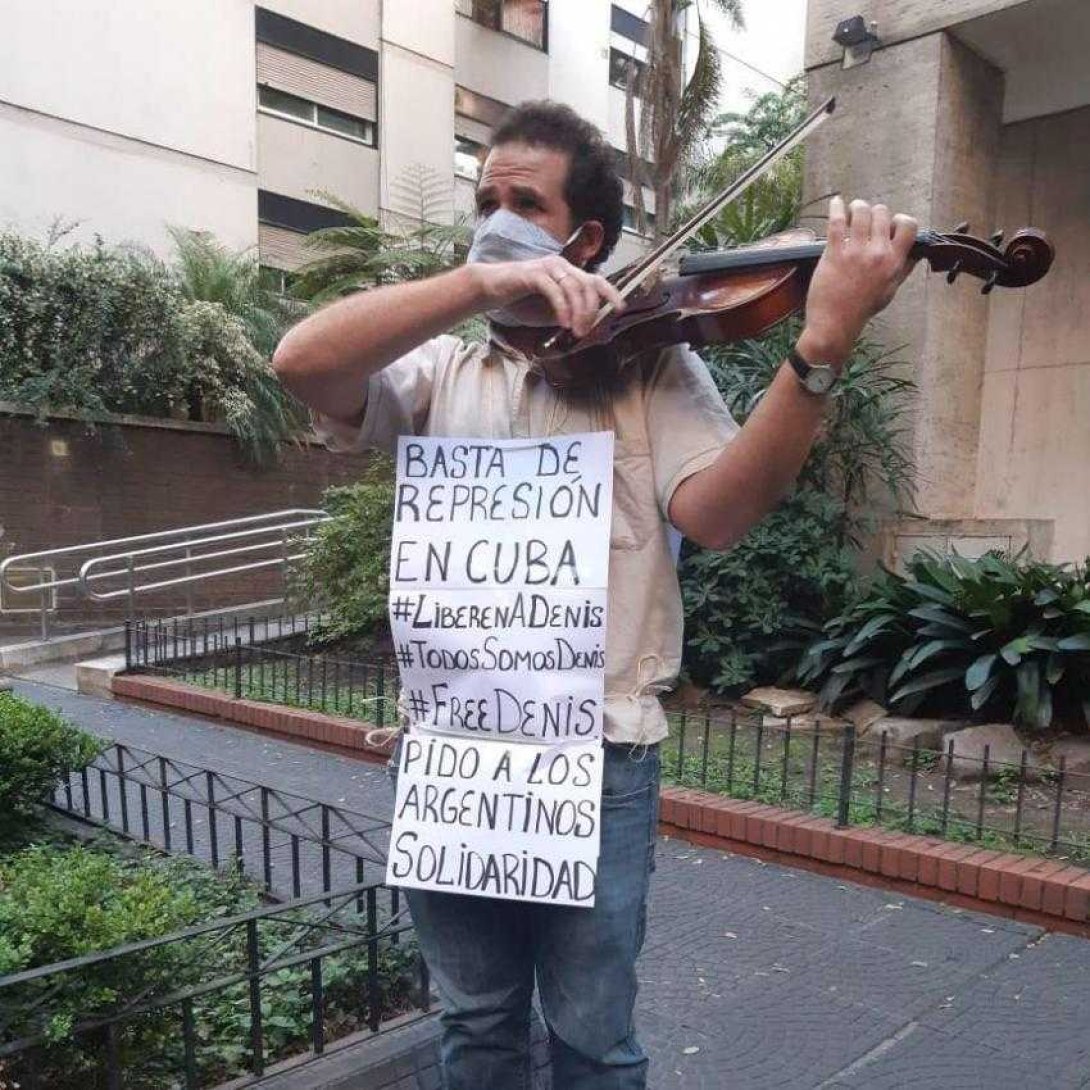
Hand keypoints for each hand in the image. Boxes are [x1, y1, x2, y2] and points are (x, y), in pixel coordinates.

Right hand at [472, 255, 625, 337]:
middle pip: (587, 285)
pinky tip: (562, 323)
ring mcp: (548, 268)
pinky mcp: (534, 273)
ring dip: (578, 312)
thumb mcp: (551, 314)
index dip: (611, 293)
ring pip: (574, 287)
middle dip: (590, 311)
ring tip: (575, 331)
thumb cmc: (521, 301)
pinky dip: (562, 308)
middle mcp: (561, 266)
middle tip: (585, 332)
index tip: (620, 308)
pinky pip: (554, 290)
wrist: (492, 291)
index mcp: (568, 273)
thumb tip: (592, 328)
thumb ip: (570, 317)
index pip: (596, 280)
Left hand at [799, 196, 917, 365]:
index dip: (899, 220)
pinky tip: (836, 203)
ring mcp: (856, 251)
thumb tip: (917, 253)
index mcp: (894, 261)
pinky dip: (836, 208)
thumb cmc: (862, 309)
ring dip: (857, 207)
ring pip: (861, 211)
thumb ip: (904, 269)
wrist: (835, 324)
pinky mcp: (834, 253)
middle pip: (883, 213)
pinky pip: (837, 221)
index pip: (908, 225)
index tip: (890, 225)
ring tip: (851, 211)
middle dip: (875, 212)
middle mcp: (878, 253)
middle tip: (865, 219)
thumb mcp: (890, 290)